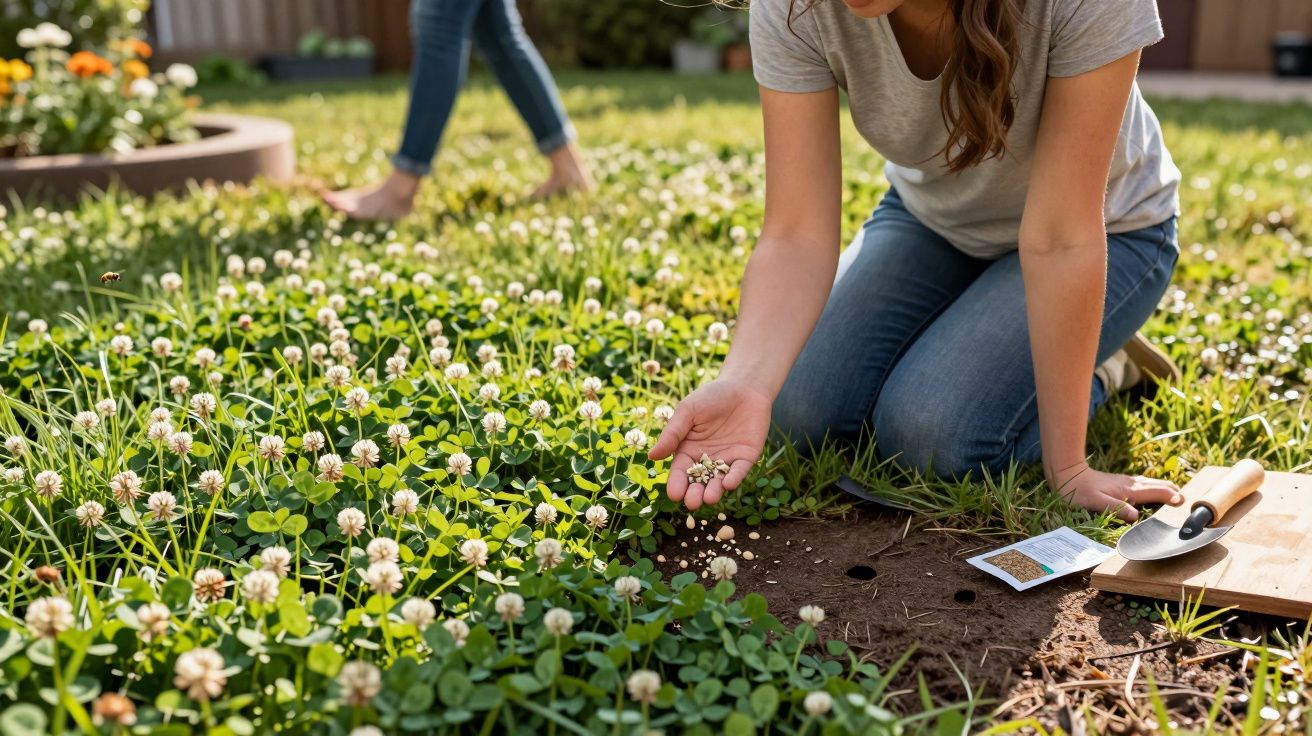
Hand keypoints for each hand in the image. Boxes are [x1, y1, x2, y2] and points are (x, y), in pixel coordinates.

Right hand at [648, 377, 772, 509]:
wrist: (743, 386)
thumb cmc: (710, 396)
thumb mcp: (687, 411)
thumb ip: (672, 434)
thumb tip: (652, 456)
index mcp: (687, 450)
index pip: (680, 472)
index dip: (677, 483)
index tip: (674, 494)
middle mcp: (706, 459)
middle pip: (698, 482)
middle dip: (695, 493)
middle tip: (692, 503)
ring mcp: (727, 460)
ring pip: (718, 480)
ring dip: (714, 491)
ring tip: (709, 498)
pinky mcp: (746, 457)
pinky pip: (739, 471)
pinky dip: (734, 478)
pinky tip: (728, 483)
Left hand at [1049, 461, 1182, 521]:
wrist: (1068, 473)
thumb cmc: (1080, 490)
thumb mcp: (1096, 502)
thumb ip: (1116, 508)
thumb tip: (1136, 516)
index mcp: (1129, 490)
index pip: (1156, 492)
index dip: (1170, 496)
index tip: (1183, 502)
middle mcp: (1131, 484)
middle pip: (1158, 485)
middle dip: (1173, 490)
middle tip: (1187, 499)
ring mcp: (1126, 481)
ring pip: (1152, 483)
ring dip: (1166, 487)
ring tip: (1177, 493)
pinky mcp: (1121, 482)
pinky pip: (1144, 484)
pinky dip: (1155, 486)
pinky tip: (1153, 489)